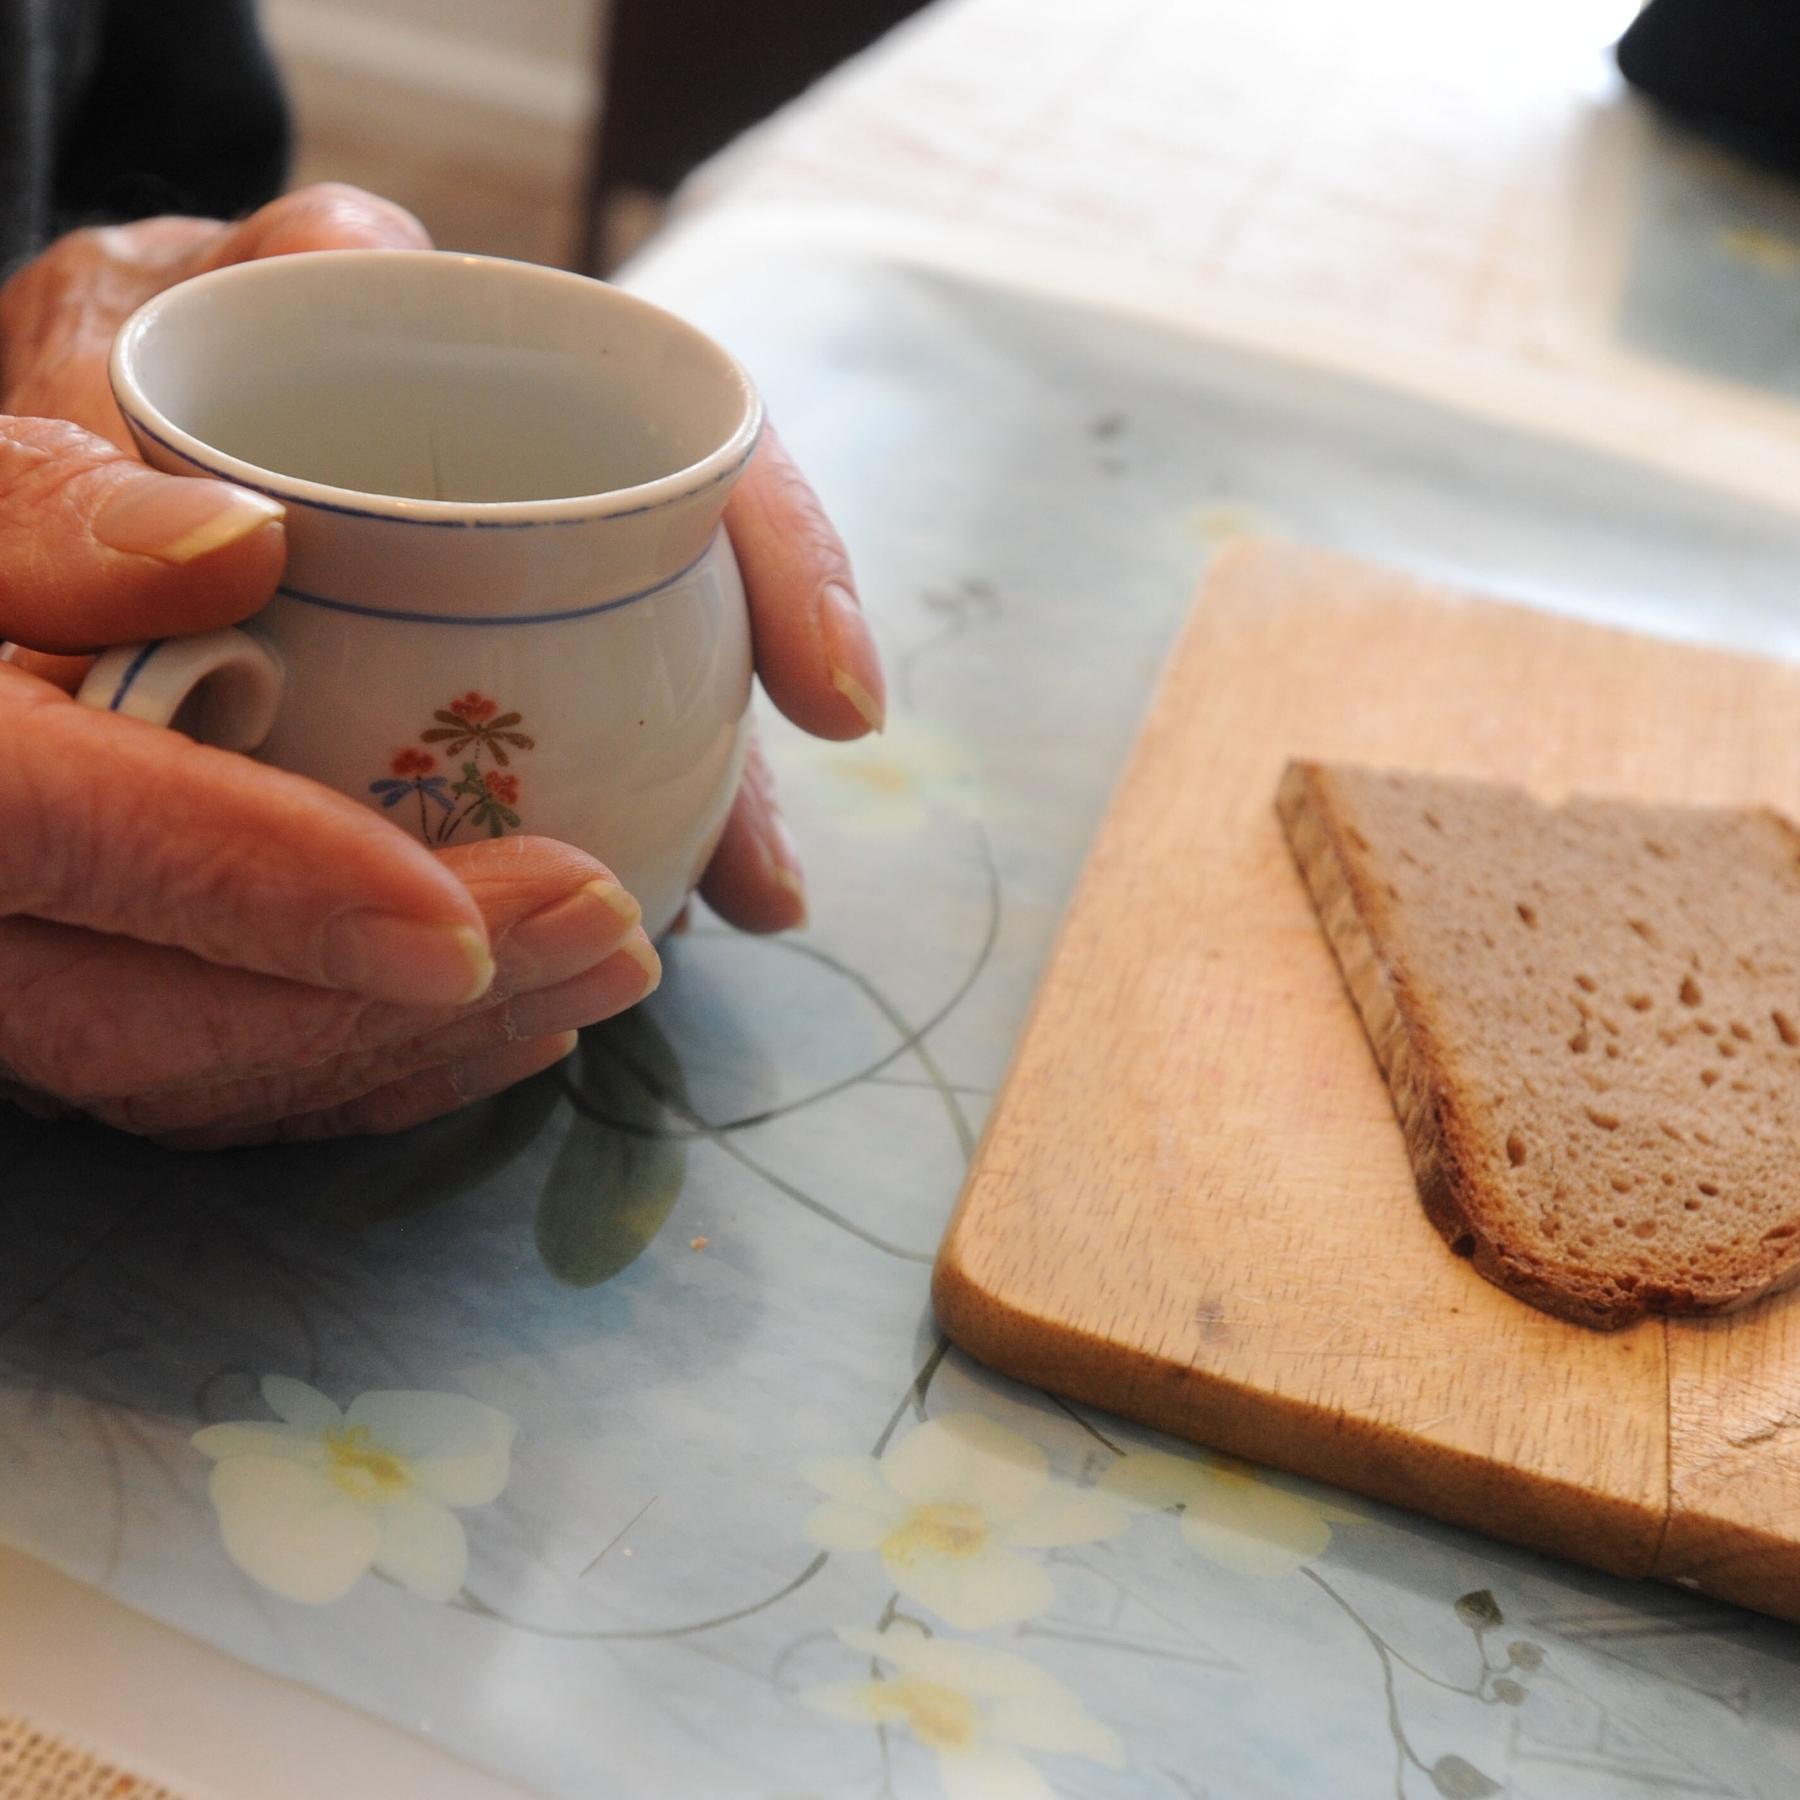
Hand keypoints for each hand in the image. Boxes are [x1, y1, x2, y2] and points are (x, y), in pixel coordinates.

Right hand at [0, 186, 663, 1142]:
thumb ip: (242, 343)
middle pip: (126, 1004)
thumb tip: (224, 541)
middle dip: (385, 1008)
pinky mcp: (94, 958)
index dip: (242, 877)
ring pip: (180, 1064)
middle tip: (611, 934)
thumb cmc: (183, 354)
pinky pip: (215, 1073)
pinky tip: (519, 1024)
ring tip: (613, 964)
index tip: (453, 931)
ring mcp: (22, 918)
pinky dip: (375, 1067)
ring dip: (409, 1050)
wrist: (120, 451)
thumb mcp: (206, 299)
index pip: (44, 803)